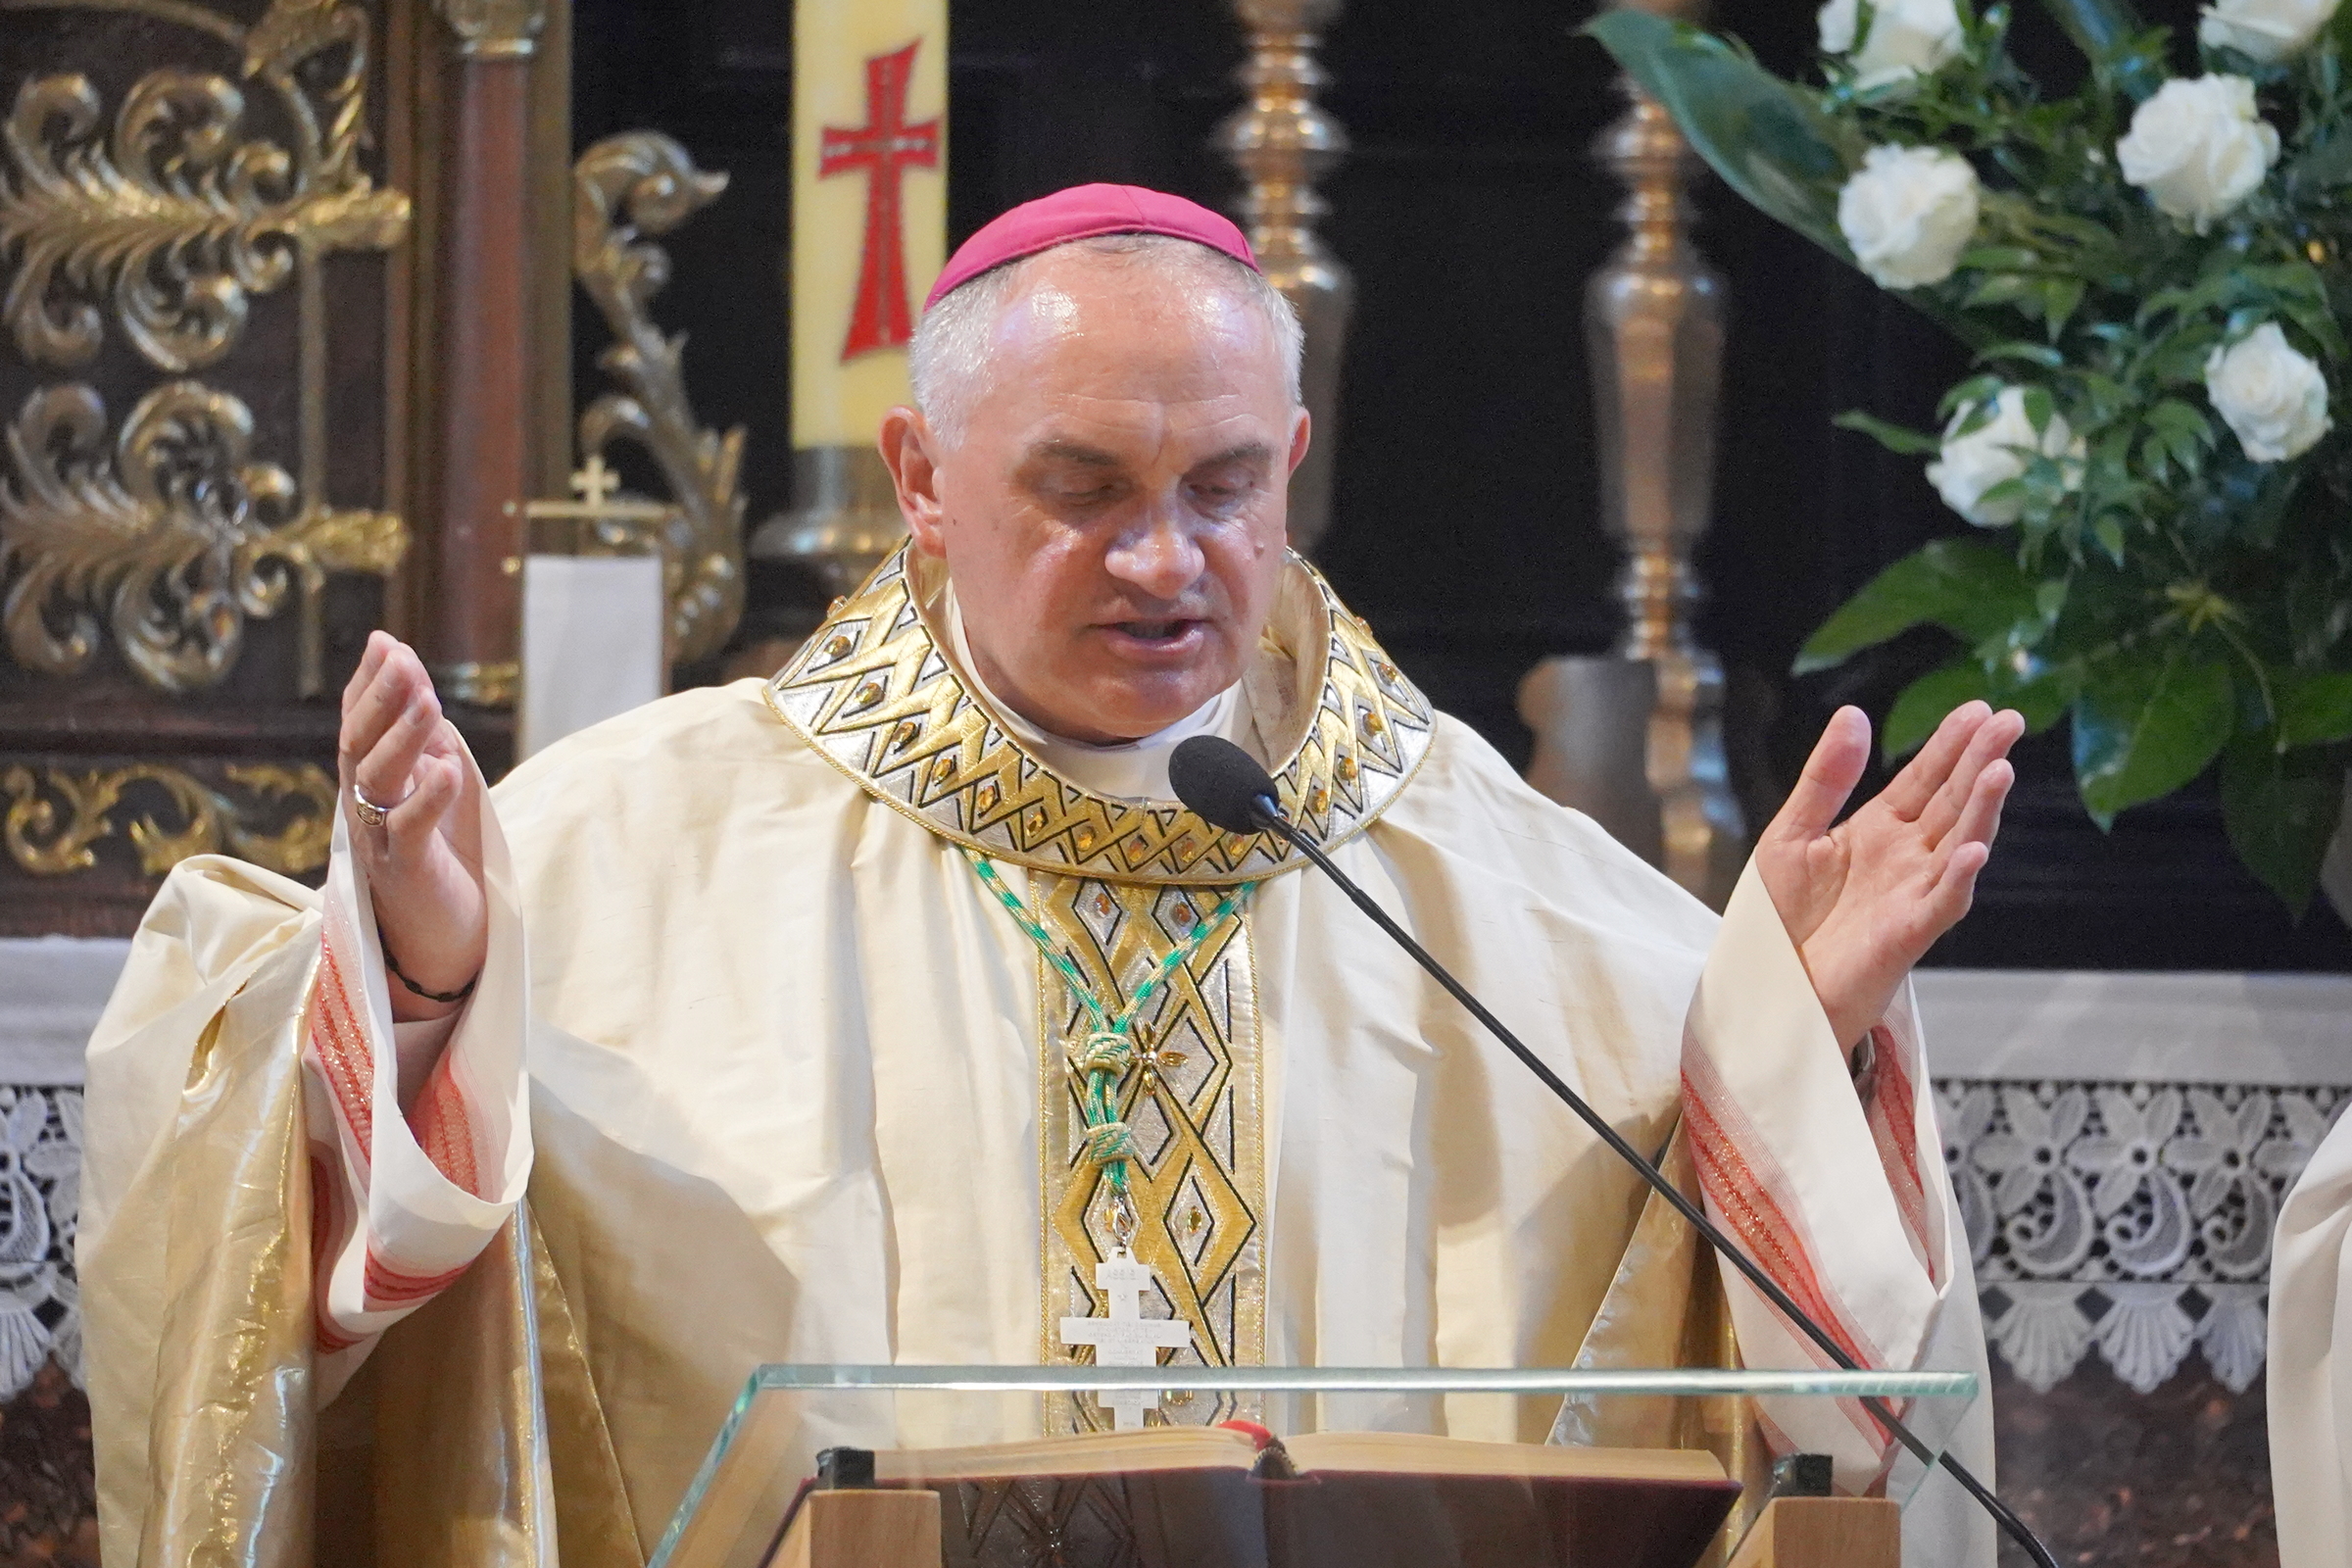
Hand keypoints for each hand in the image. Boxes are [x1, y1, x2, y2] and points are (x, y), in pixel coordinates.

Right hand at [338, 632, 487, 1019]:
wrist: (439, 939)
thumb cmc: (437, 859)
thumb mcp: (429, 790)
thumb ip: (422, 744)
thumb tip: (417, 684)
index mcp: (367, 785)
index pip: (359, 725)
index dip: (370, 684)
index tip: (386, 642)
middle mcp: (363, 808)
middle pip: (361, 745)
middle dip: (382, 700)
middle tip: (403, 659)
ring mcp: (380, 841)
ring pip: (380, 783)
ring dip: (405, 739)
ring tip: (430, 702)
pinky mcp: (408, 872)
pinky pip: (412, 832)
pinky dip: (429, 800)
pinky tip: (450, 770)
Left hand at [1754, 701, 2022, 1049]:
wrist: (1767, 985)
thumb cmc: (1779, 918)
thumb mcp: (1791, 834)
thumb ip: (1826, 778)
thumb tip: (1853, 714)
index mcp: (1877, 830)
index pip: (1923, 779)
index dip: (1950, 744)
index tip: (1979, 708)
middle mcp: (1904, 858)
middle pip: (1951, 802)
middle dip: (1980, 761)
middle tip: (2011, 720)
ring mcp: (1911, 894)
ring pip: (1958, 844)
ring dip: (1981, 810)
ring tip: (2001, 770)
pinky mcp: (1906, 933)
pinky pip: (1941, 902)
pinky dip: (1957, 877)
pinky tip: (1971, 849)